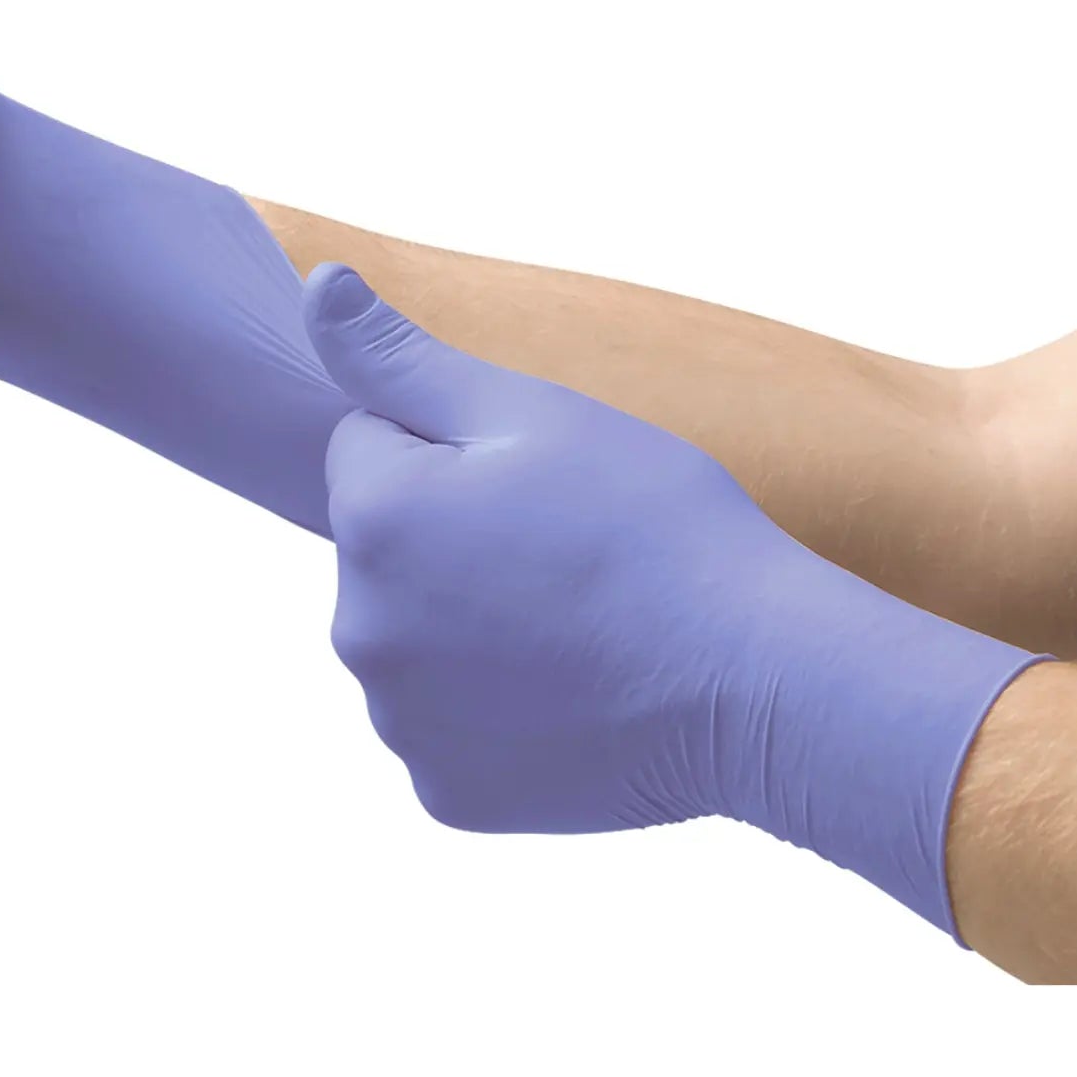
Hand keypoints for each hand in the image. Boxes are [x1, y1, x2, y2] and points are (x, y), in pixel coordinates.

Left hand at [301, 264, 1042, 929]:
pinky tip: (574, 696)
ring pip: (415, 639)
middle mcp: (356, 629)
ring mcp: (399, 723)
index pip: (368, 446)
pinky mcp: (446, 796)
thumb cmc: (654, 525)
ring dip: (468, 625)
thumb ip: (398, 354)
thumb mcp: (528, 411)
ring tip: (577, 624)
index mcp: (369, 519)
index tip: (536, 481)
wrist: (761, 681)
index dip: (454, 450)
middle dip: (451, 538)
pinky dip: (497, 712)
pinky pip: (450, 727)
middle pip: (385, 551)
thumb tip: (315, 280)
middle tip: (564, 554)